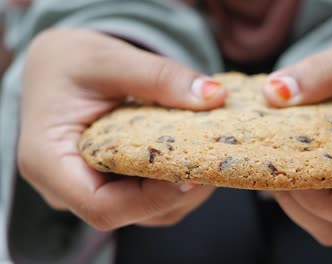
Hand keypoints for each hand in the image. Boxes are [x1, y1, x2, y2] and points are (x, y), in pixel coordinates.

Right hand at [17, 28, 227, 229]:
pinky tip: (194, 152)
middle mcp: (67, 188)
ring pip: (148, 210)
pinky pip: (150, 197)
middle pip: (132, 212)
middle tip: (215, 155)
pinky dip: (177, 179)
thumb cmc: (69, 62)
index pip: (103, 206)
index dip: (153, 198)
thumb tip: (215, 96)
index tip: (194, 172)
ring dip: (185, 186)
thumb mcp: (109, 59)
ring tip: (209, 150)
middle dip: (179, 189)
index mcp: (49, 162)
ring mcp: (91, 189)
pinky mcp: (112, 185)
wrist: (57, 69)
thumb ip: (160, 77)